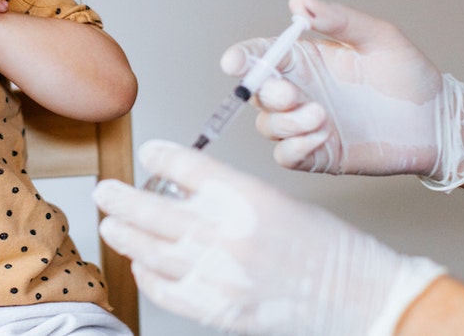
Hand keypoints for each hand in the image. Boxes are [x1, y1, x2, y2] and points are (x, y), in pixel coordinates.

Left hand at [93, 140, 444, 335]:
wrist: (359, 294)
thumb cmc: (325, 246)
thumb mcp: (275, 200)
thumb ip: (225, 195)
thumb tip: (176, 188)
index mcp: (247, 197)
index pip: (184, 166)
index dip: (159, 157)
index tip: (148, 152)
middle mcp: (228, 235)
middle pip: (151, 208)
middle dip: (120, 198)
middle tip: (105, 190)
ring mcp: (220, 276)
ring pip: (150, 250)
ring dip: (124, 234)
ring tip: (111, 224)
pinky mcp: (219, 309)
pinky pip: (166, 289)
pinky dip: (147, 274)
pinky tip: (142, 263)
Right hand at [221, 0, 463, 189]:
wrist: (438, 120)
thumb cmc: (409, 74)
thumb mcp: (377, 36)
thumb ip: (337, 19)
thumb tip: (298, 0)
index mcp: (305, 60)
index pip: (259, 56)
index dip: (242, 58)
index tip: (235, 62)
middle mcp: (300, 92)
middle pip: (257, 94)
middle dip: (266, 93)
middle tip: (292, 94)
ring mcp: (307, 125)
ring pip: (269, 126)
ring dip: (286, 122)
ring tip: (321, 117)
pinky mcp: (319, 155)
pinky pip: (286, 156)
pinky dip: (295, 147)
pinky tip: (322, 137)